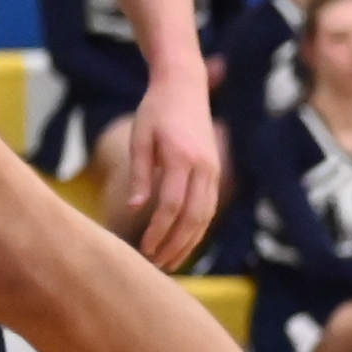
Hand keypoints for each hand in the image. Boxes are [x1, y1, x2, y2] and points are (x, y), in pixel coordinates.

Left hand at [124, 69, 219, 270]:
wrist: (184, 87)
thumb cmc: (155, 110)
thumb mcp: (139, 137)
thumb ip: (140, 174)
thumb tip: (136, 209)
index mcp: (181, 158)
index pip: (171, 205)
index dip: (159, 231)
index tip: (144, 249)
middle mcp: (203, 167)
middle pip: (192, 217)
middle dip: (175, 244)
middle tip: (157, 265)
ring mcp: (213, 169)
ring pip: (206, 216)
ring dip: (189, 242)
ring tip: (171, 261)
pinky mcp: (216, 170)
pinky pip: (209, 206)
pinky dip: (198, 227)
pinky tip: (184, 241)